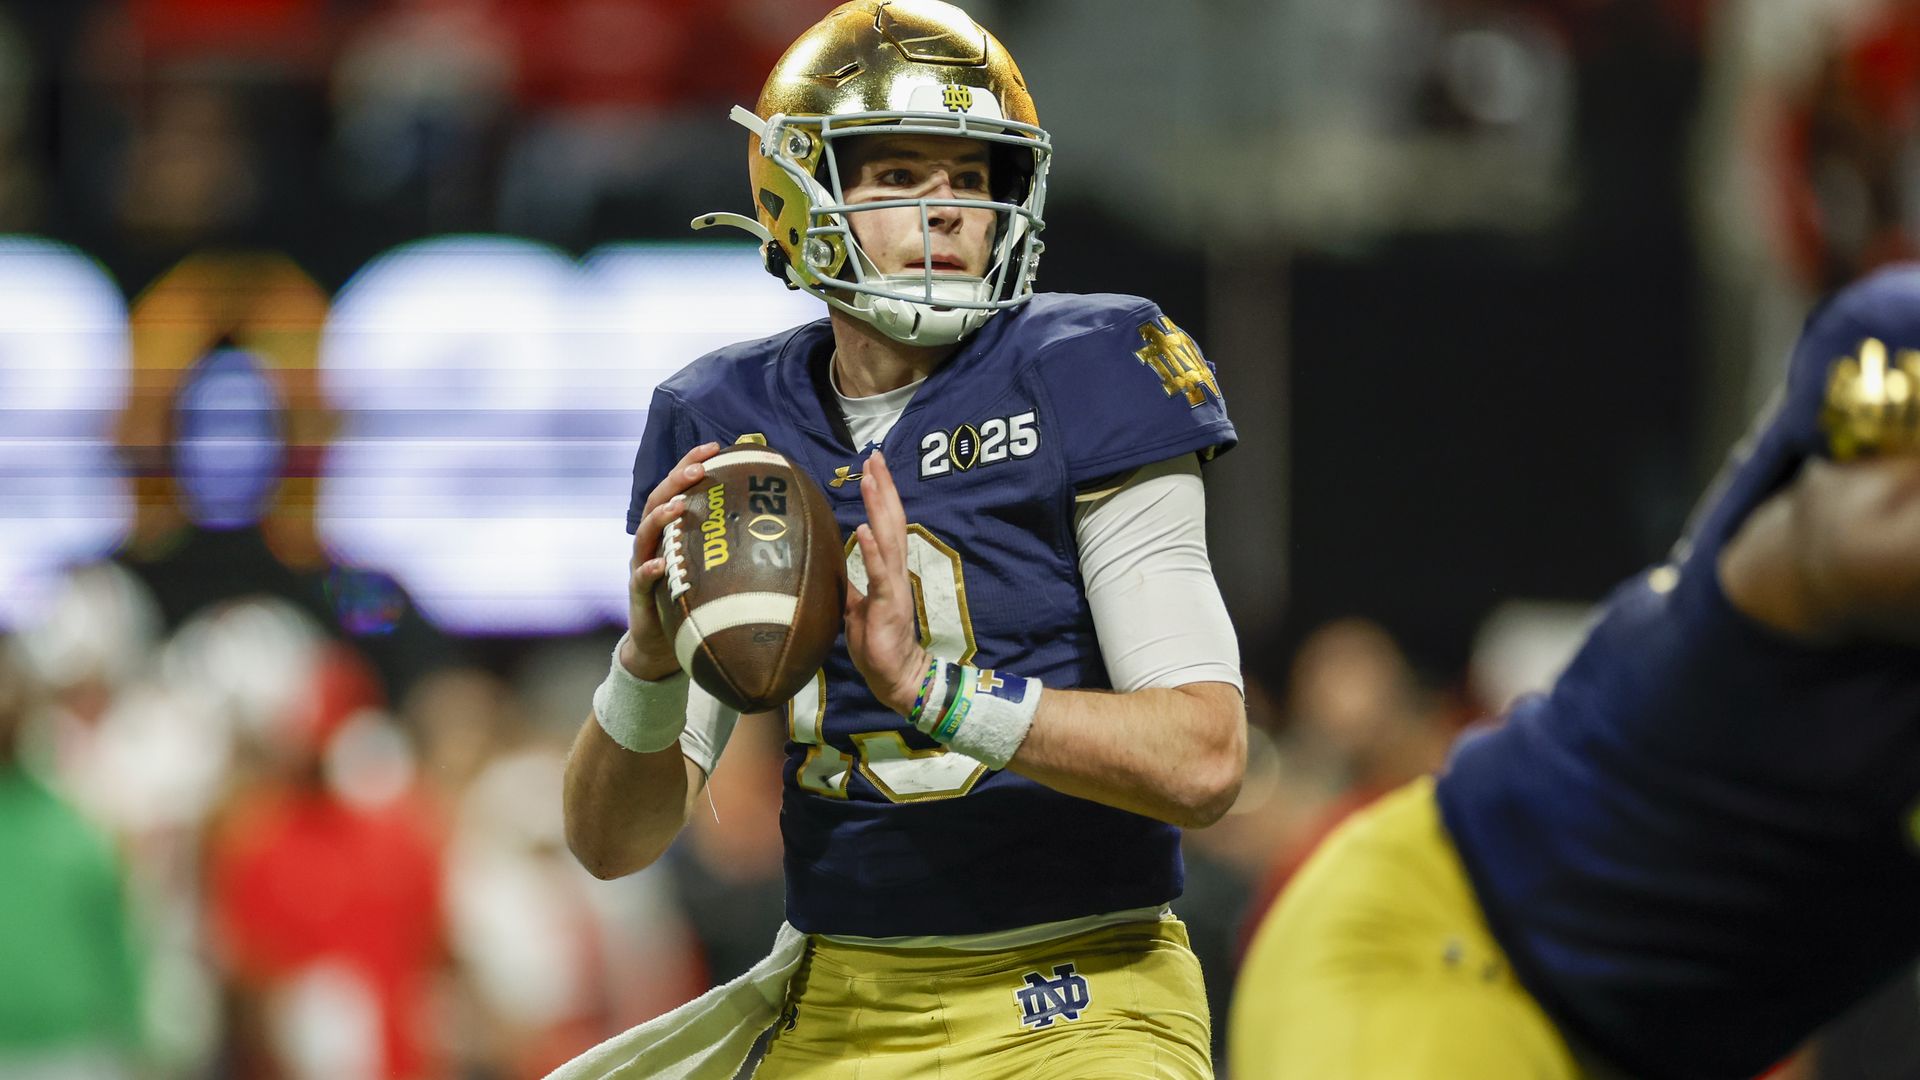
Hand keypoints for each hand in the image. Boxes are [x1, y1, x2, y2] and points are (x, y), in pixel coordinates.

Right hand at [623, 442, 724, 679]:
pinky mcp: (640, 596)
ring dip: (661, 518)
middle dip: (676, 482)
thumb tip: (780, 526)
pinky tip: (660, 565)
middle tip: (698, 469)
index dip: (691, 464)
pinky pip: (641, 580)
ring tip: (679, 506)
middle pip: (657, 502)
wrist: (661, 645)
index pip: (678, 489)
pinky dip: (649, 571)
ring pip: (645, 536)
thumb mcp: (712, 568)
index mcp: (671, 531)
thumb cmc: (693, 600)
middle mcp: (653, 543)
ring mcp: (641, 567)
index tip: (715, 447)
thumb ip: (731, 545)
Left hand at [845, 450, 931, 714]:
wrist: (895, 676)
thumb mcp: (855, 606)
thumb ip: (848, 582)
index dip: (881, 494)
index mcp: (888, 570)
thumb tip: (829, 563)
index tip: (873, 466)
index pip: (886, 524)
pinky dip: (872, 550)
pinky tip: (864, 528)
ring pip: (888, 539)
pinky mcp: (887, 605)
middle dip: (883, 488)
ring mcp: (893, 587)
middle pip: (891, 521)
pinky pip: (879, 574)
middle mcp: (895, 572)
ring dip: (878, 507)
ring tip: (870, 480)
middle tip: (875, 456)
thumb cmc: (876, 642)